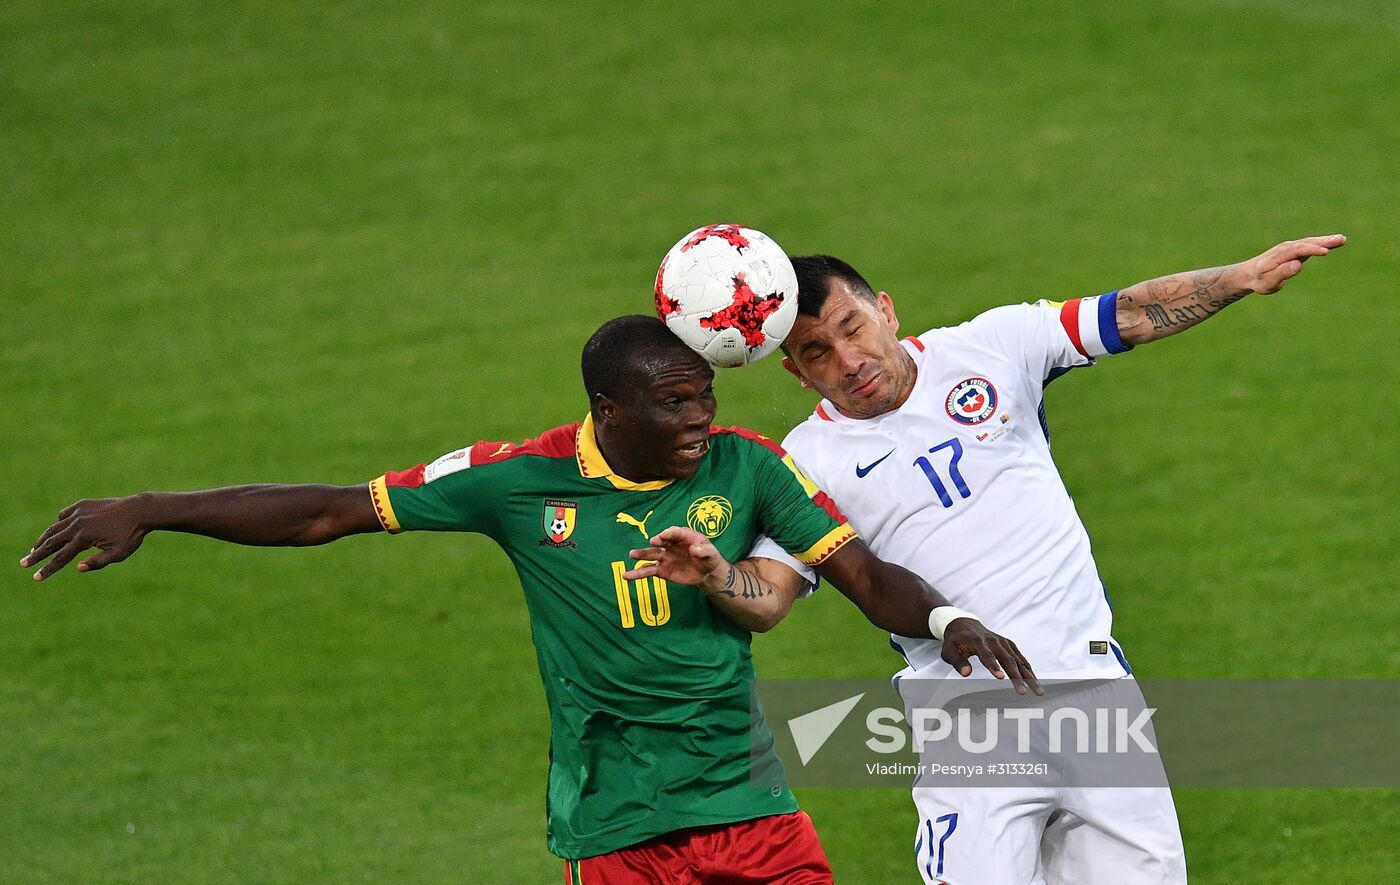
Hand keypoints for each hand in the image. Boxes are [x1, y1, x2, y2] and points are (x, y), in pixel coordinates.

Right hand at [20, 497, 147, 579]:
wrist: (140, 509)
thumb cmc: (131, 535)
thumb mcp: (118, 553)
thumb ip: (98, 562)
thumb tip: (77, 568)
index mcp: (84, 538)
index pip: (60, 558)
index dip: (47, 569)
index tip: (36, 578)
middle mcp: (77, 524)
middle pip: (51, 543)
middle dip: (36, 555)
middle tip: (24, 563)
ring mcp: (79, 513)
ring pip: (55, 528)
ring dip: (43, 539)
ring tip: (34, 549)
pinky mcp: (83, 504)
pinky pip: (65, 515)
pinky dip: (59, 523)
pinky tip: (57, 529)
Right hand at [624, 525, 728, 586]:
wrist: (706, 572)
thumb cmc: (709, 558)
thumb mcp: (711, 554)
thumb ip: (703, 551)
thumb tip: (694, 550)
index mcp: (684, 536)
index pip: (675, 532)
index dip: (670, 533)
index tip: (664, 535)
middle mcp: (671, 544)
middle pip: (662, 541)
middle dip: (658, 541)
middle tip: (653, 542)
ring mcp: (664, 557)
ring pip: (651, 555)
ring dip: (642, 555)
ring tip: (631, 554)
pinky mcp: (661, 570)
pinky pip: (648, 571)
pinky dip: (637, 573)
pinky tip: (627, 576)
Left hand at [940, 618, 1042, 695]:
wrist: (963, 624)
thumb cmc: (955, 640)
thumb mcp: (949, 651)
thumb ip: (958, 662)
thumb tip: (966, 673)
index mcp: (978, 642)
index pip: (987, 656)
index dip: (994, 667)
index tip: (1001, 678)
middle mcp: (994, 641)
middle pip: (1007, 660)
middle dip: (1017, 678)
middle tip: (1023, 692)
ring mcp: (1004, 642)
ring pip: (1018, 660)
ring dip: (1029, 676)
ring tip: (1037, 690)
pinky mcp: (1009, 645)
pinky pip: (1021, 658)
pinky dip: (1028, 670)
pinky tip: (1035, 681)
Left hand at [1239, 234, 1345, 294]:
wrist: (1248, 274)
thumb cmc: (1259, 281)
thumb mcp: (1267, 282)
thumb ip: (1281, 273)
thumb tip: (1298, 264)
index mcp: (1279, 256)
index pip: (1298, 250)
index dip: (1311, 250)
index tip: (1325, 251)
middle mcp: (1286, 248)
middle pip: (1306, 243)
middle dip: (1323, 241)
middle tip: (1340, 240)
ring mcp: (1290, 247)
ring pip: (1310, 242)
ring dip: (1326, 240)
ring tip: (1342, 239)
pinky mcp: (1294, 250)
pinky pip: (1310, 244)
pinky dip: (1322, 243)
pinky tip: (1335, 242)